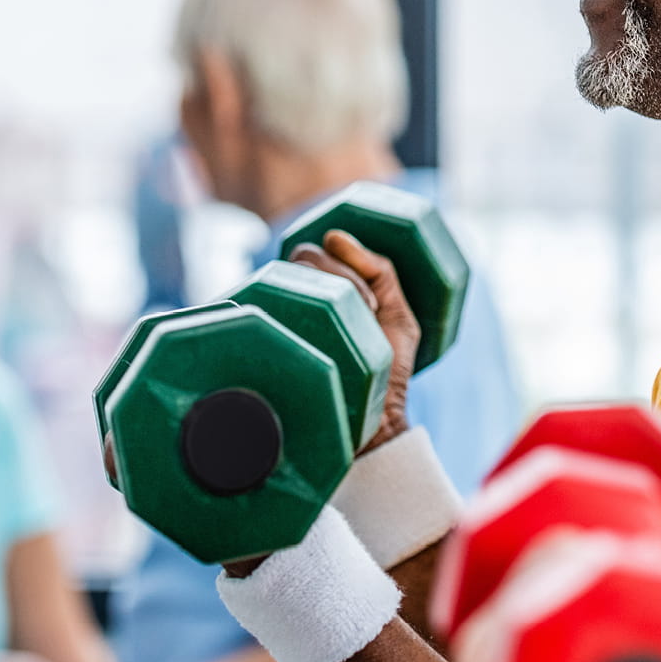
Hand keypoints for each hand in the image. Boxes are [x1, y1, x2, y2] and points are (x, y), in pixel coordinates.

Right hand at [287, 230, 419, 453]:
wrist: (372, 425)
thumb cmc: (383, 369)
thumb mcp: (398, 314)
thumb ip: (381, 270)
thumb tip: (334, 236)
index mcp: (320, 291)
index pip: (315, 252)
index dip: (345, 262)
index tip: (373, 299)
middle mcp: (294, 300)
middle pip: (303, 257)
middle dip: (341, 275)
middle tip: (369, 311)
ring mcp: (277, 318)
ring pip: (287, 274)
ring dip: (328, 290)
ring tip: (355, 323)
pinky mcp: (265, 338)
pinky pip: (261, 306)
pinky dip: (290, 309)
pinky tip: (320, 332)